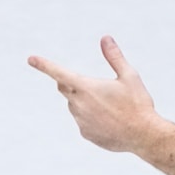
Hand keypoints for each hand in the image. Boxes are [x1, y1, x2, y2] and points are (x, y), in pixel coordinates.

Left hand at [29, 35, 166, 153]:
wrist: (143, 135)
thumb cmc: (138, 103)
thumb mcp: (129, 76)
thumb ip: (114, 57)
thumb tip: (105, 38)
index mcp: (87, 88)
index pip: (59, 73)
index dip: (44, 65)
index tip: (31, 59)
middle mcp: (78, 105)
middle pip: (65, 88)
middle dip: (71, 82)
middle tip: (91, 84)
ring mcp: (80, 121)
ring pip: (74, 106)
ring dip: (84, 101)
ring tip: (110, 106)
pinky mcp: (85, 133)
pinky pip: (83, 121)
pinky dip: (92, 117)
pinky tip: (110, 120)